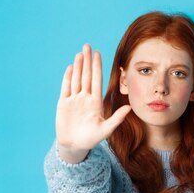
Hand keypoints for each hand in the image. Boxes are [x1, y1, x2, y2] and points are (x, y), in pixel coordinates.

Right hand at [55, 44, 131, 162]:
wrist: (75, 146)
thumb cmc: (91, 139)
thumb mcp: (106, 129)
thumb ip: (116, 118)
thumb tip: (130, 107)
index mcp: (95, 102)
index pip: (97, 80)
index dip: (97, 67)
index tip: (98, 54)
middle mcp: (85, 98)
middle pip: (86, 76)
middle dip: (87, 61)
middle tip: (88, 46)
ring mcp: (74, 100)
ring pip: (76, 79)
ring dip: (78, 66)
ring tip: (80, 53)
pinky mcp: (63, 104)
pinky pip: (66, 88)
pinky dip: (68, 78)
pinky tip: (70, 68)